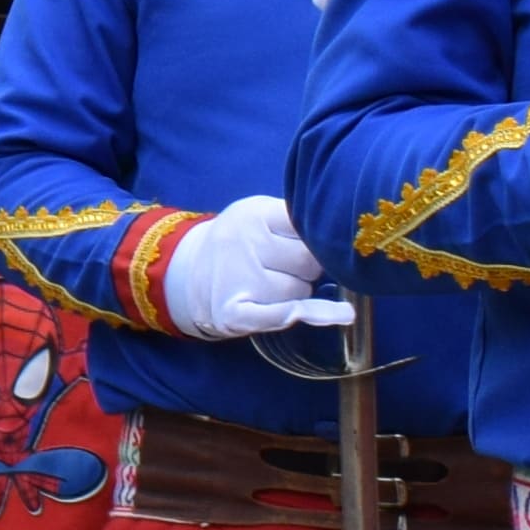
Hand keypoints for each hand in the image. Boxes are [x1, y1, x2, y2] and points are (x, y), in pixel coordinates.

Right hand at [156, 195, 346, 339]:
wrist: (184, 271)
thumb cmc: (238, 242)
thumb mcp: (260, 213)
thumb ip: (295, 217)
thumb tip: (345, 237)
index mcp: (254, 214)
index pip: (308, 226)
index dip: (320, 236)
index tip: (326, 240)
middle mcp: (244, 244)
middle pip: (310, 262)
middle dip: (311, 267)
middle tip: (290, 265)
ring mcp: (238, 279)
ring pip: (302, 291)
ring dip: (299, 292)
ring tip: (273, 284)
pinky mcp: (233, 313)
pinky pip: (285, 315)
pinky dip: (315, 315)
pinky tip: (342, 315)